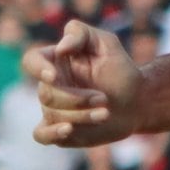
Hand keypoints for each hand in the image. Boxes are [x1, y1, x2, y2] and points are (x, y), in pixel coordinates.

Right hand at [24, 20, 143, 145]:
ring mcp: (51, 109)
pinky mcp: (58, 130)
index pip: (32, 61)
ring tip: (106, 114)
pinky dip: (51, 133)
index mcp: (55, 62)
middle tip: (104, 99)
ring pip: (53, 114)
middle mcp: (49, 86)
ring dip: (82, 115)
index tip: (53, 76)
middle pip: (47, 94)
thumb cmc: (121, 71)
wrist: (138, 103)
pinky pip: (41, 135)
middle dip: (77, 99)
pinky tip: (68, 129)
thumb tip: (60, 48)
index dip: (37, 69)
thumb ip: (82, 34)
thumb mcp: (107, 44)